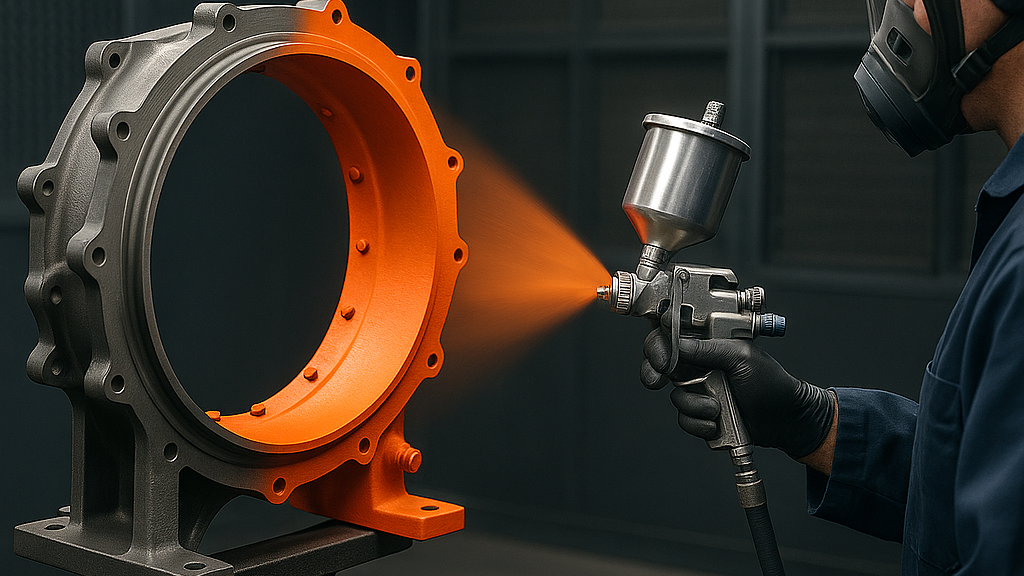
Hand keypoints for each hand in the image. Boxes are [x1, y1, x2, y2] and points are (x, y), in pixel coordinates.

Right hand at [641, 329, 834, 457]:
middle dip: (655, 372)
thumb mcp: (742, 357)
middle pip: (659, 365)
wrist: (785, 419)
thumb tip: (679, 345)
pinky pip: (685, 420)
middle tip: (660, 379)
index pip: (671, 337)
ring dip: (695, 405)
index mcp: (708, 345)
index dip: (658, 344)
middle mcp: (698, 366)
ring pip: (675, 397)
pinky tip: (718, 422)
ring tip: (718, 407)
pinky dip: (700, 424)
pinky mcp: (700, 414)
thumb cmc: (771, 382)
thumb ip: (709, 349)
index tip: (661, 357)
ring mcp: (698, 391)